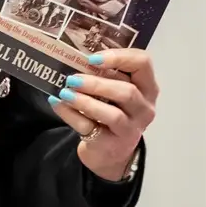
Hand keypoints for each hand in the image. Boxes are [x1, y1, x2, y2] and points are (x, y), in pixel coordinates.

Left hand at [48, 48, 157, 180]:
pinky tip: (58, 103)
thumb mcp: (114, 90)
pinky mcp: (112, 145)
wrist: (109, 149)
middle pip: (128, 92)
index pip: (143, 63)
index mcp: (147, 87)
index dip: (119, 57)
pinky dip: (71, 114)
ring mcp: (131, 129)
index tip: (92, 59)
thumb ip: (104, 74)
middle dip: (97, 83)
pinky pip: (90, 128)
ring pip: (113, 115)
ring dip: (85, 101)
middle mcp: (144, 108)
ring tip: (65, 93)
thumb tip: (75, 58)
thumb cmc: (112, 109)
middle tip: (72, 79)